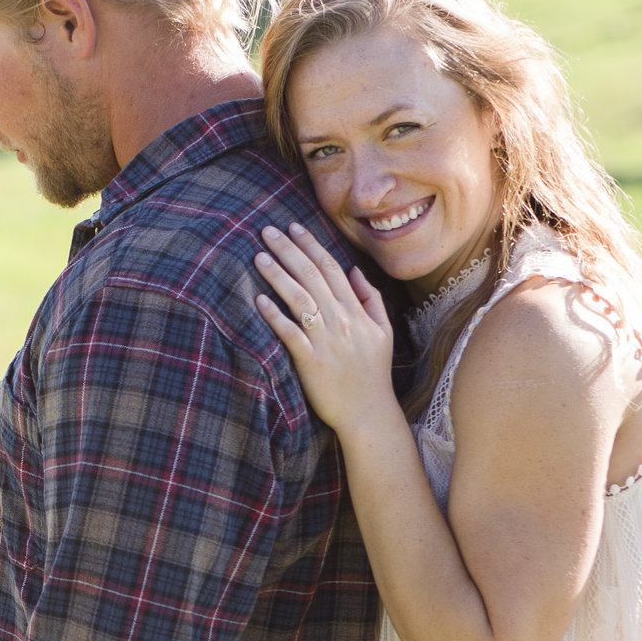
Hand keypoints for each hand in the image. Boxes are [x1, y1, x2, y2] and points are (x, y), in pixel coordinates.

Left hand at [253, 224, 397, 435]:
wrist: (368, 412)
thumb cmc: (373, 373)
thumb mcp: (383, 332)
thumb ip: (371, 299)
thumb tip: (355, 270)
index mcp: (357, 311)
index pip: (332, 269)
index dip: (311, 245)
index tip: (294, 228)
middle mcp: (342, 321)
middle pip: (312, 277)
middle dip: (289, 250)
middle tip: (267, 230)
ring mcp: (326, 340)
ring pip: (300, 299)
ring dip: (278, 275)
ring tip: (259, 255)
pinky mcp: (311, 361)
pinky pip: (290, 333)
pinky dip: (274, 315)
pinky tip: (258, 299)